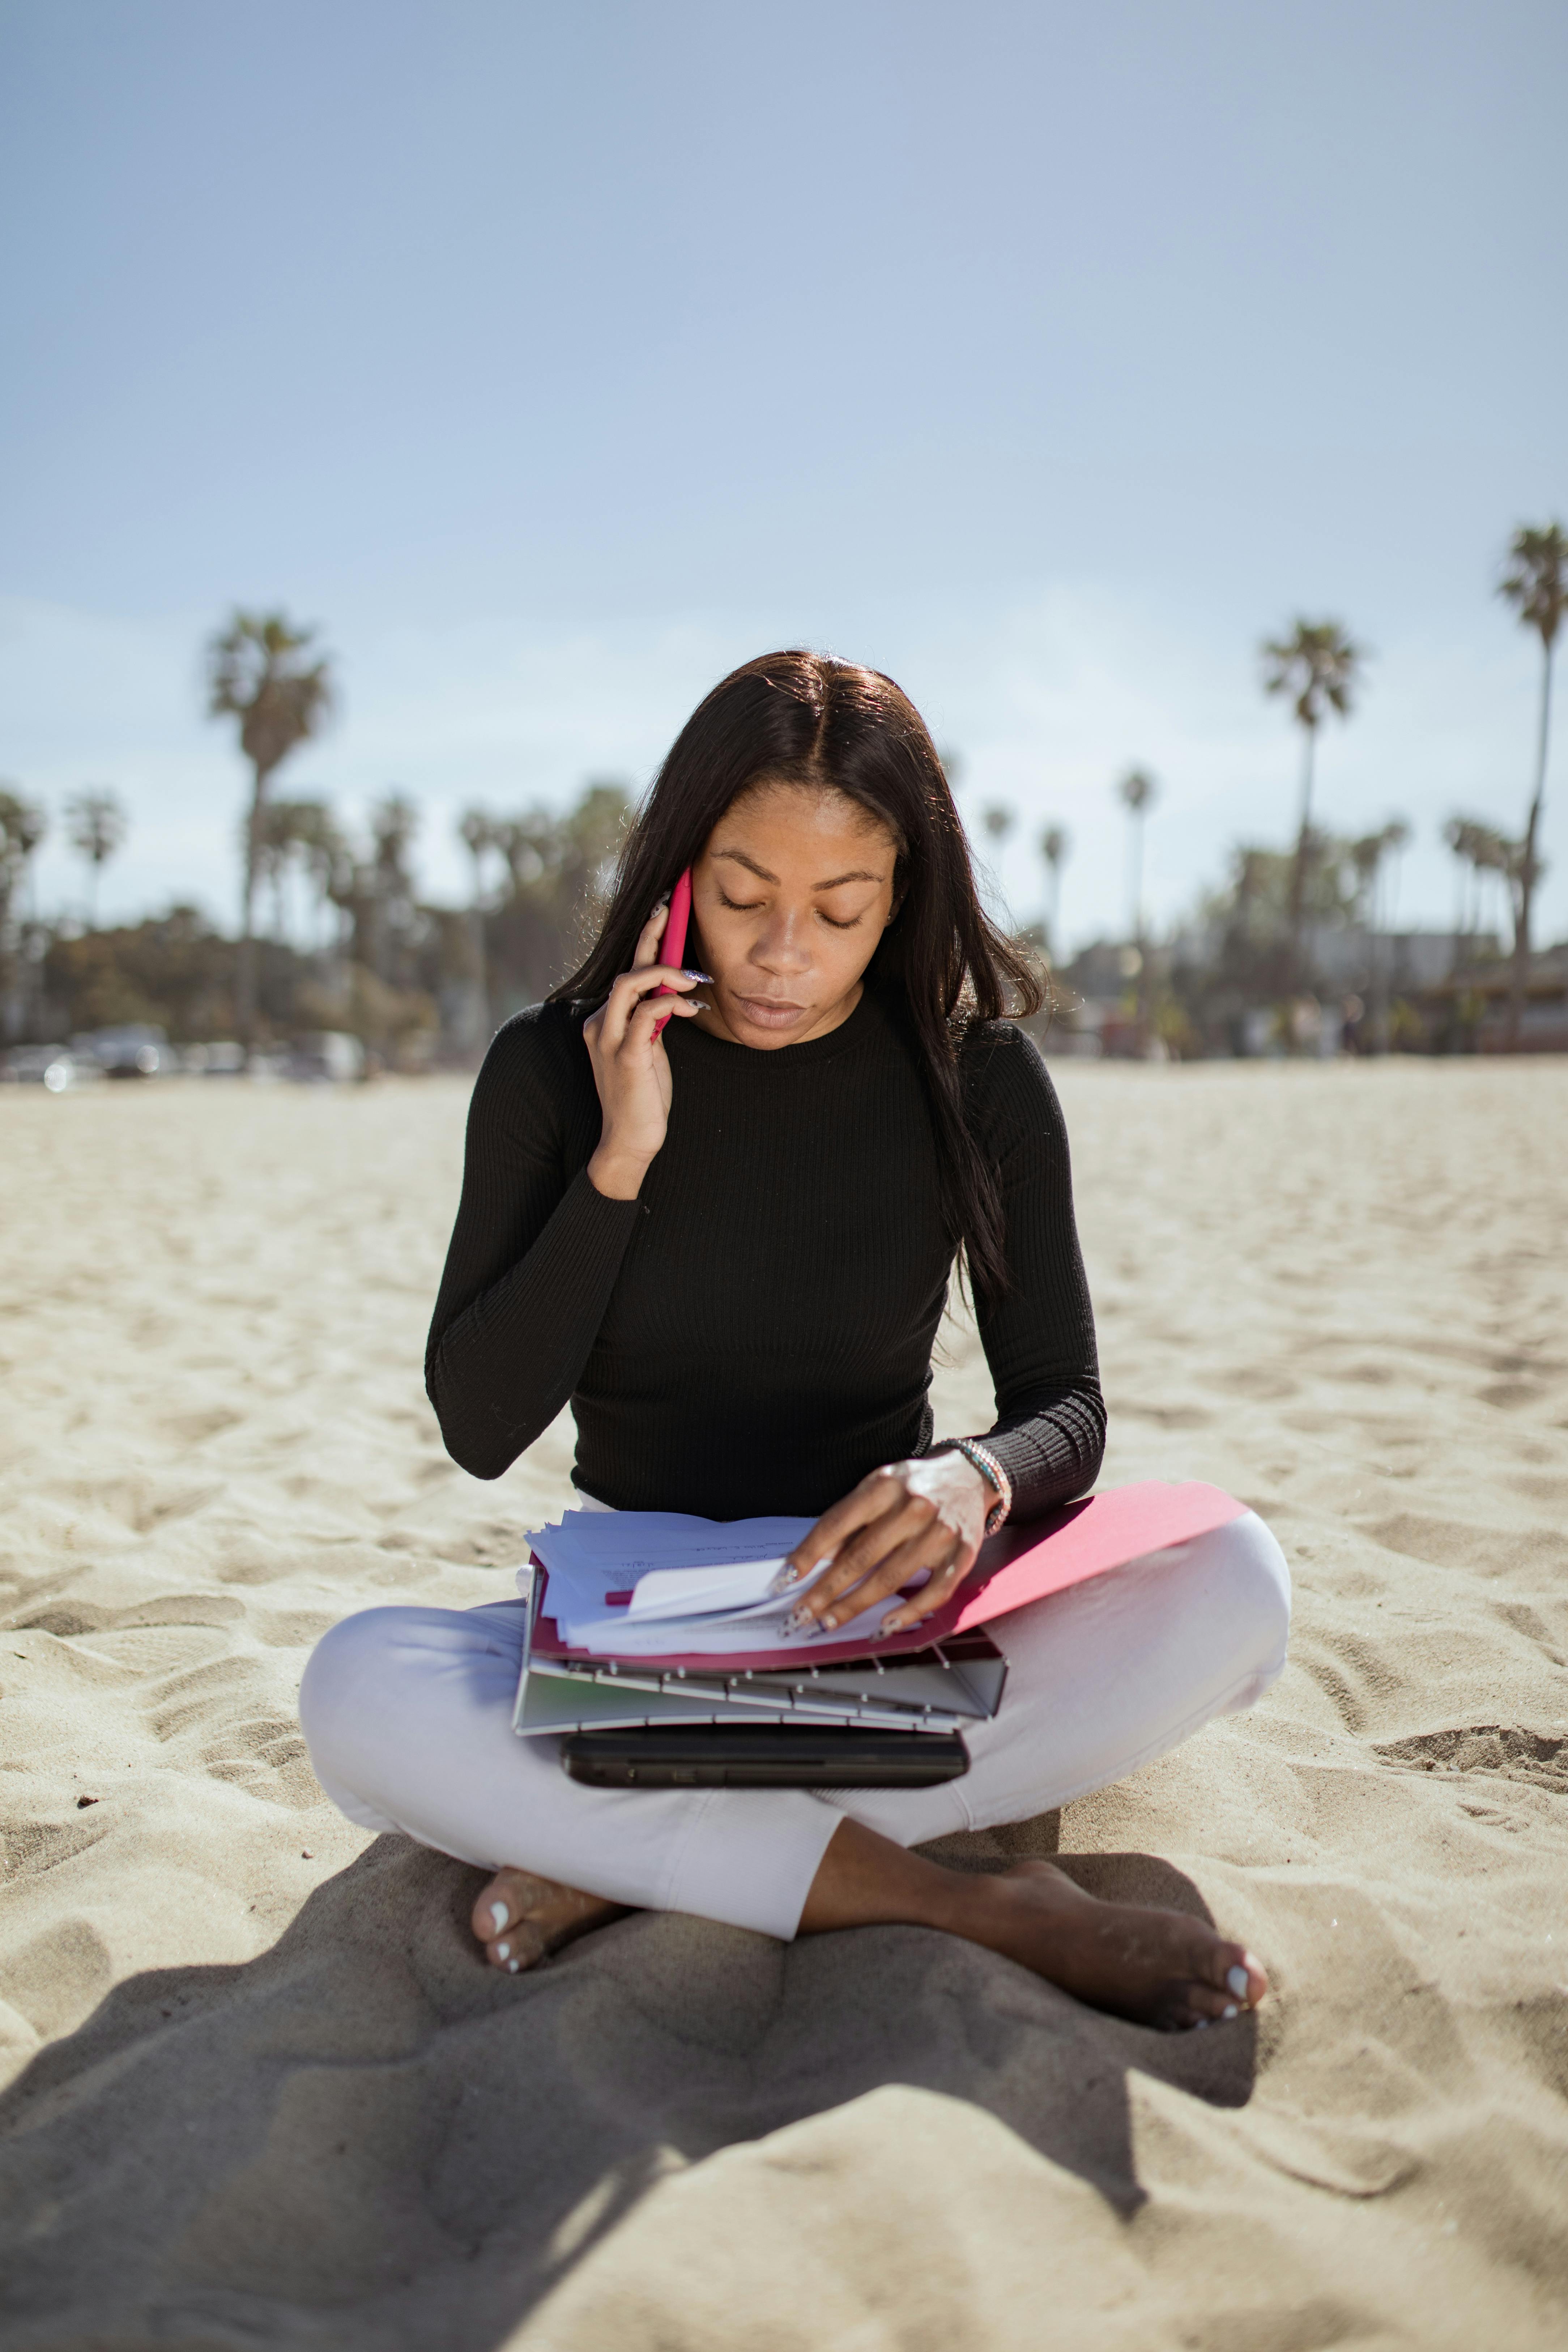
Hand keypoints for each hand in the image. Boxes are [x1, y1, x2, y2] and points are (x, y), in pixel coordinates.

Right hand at [582, 900, 710, 1197]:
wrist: (629, 1141)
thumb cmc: (643, 1096)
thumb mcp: (650, 1049)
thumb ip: (654, 1020)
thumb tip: (675, 993)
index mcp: (606, 1020)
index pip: (627, 971)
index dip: (645, 937)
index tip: (664, 908)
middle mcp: (601, 1023)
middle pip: (627, 968)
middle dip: (652, 935)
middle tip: (673, 910)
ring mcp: (610, 1038)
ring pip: (631, 983)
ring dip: (665, 972)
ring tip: (695, 978)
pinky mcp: (626, 1054)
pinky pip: (647, 1013)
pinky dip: (671, 1003)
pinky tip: (692, 1008)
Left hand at [778, 1451, 998, 1635]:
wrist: (971, 1476)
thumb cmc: (916, 1485)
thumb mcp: (878, 1487)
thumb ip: (850, 1517)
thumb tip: (817, 1556)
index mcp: (885, 1486)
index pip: (836, 1524)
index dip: (807, 1554)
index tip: (785, 1579)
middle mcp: (913, 1507)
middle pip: (860, 1557)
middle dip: (825, 1590)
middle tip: (800, 1614)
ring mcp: (940, 1533)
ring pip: (890, 1578)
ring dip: (854, 1606)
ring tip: (828, 1622)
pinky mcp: (963, 1555)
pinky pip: (933, 1592)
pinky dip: (907, 1613)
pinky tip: (883, 1625)